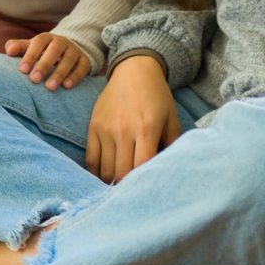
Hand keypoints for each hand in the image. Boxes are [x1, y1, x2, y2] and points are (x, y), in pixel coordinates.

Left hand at [7, 31, 91, 90]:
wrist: (68, 50)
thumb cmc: (42, 51)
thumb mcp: (30, 47)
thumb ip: (17, 47)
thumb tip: (9, 50)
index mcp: (46, 37)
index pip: (39, 42)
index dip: (31, 55)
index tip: (23, 70)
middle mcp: (61, 42)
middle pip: (54, 50)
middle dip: (44, 65)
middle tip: (34, 80)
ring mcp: (74, 50)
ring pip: (69, 59)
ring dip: (59, 73)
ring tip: (50, 87)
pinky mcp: (85, 60)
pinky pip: (82, 67)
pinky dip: (75, 76)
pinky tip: (67, 86)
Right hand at [84, 53, 178, 182]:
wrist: (134, 70)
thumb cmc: (157, 96)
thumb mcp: (171, 117)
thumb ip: (173, 144)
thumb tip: (169, 169)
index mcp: (146, 129)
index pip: (141, 167)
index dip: (143, 184)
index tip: (147, 191)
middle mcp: (124, 130)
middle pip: (122, 172)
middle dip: (127, 187)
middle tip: (133, 194)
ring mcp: (106, 129)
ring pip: (105, 169)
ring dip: (112, 181)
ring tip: (119, 187)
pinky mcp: (93, 126)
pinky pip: (91, 158)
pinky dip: (96, 172)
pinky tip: (104, 177)